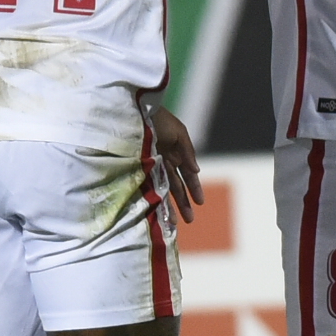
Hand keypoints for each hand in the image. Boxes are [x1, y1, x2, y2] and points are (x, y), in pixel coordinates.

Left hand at [147, 103, 203, 223]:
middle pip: (176, 185)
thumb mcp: (178, 133)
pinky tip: (157, 211)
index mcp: (175, 152)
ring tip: (174, 223)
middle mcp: (163, 161)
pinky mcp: (138, 169)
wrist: (134, 112)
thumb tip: (197, 171)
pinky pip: (149, 187)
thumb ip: (188, 151)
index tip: (200, 203)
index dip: (194, 188)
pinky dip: (155, 199)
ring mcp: (150, 166)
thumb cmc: (158, 119)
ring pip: (163, 189)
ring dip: (170, 205)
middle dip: (183, 202)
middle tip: (190, 220)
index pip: (187, 174)